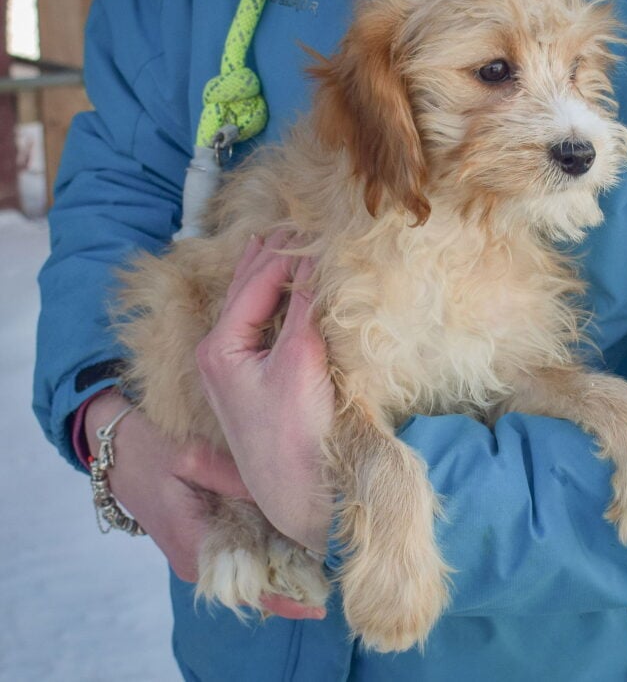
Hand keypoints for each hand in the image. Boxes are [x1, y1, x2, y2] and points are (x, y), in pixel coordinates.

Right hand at [84, 391, 326, 619]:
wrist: (115, 451)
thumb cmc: (150, 451)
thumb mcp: (194, 457)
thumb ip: (237, 479)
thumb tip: (281, 493)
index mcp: (195, 546)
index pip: (247, 588)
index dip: (286, 596)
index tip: (321, 601)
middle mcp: (196, 561)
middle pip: (251, 586)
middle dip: (291, 584)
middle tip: (335, 574)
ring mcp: (196, 553)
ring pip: (245, 571)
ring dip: (279, 568)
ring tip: (323, 559)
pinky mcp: (199, 540)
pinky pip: (237, 555)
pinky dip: (264, 552)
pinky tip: (291, 540)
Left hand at [195, 233, 334, 555]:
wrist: (300, 497)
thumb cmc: (297, 432)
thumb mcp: (301, 360)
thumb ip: (306, 305)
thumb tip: (314, 258)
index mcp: (220, 346)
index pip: (255, 283)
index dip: (285, 253)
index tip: (312, 228)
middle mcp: (218, 354)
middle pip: (244, 291)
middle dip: (268, 257)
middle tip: (293, 225)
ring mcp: (233, 370)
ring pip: (249, 308)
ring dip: (267, 276)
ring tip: (280, 244)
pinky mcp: (253, 383)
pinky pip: (260, 327)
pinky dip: (274, 302)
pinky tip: (285, 292)